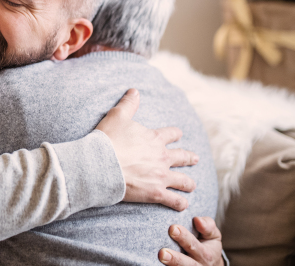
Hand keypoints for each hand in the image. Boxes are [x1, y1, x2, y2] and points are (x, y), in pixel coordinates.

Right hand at [96, 88, 197, 210]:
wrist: (100, 164)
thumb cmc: (107, 140)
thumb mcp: (117, 116)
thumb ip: (128, 104)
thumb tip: (134, 90)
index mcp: (154, 139)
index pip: (171, 134)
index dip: (175, 134)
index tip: (178, 134)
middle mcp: (162, 157)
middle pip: (182, 157)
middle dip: (189, 158)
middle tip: (194, 158)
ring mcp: (161, 176)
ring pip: (183, 181)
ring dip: (188, 183)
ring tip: (191, 185)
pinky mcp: (156, 193)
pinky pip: (174, 200)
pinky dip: (180, 203)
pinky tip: (183, 204)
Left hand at [159, 217, 223, 265]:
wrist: (211, 263)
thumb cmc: (209, 244)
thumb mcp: (213, 235)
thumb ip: (207, 226)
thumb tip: (197, 220)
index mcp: (206, 253)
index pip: (194, 245)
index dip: (184, 237)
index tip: (173, 228)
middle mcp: (198, 264)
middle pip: (187, 262)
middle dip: (175, 257)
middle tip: (162, 252)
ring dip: (170, 264)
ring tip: (161, 257)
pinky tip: (158, 263)